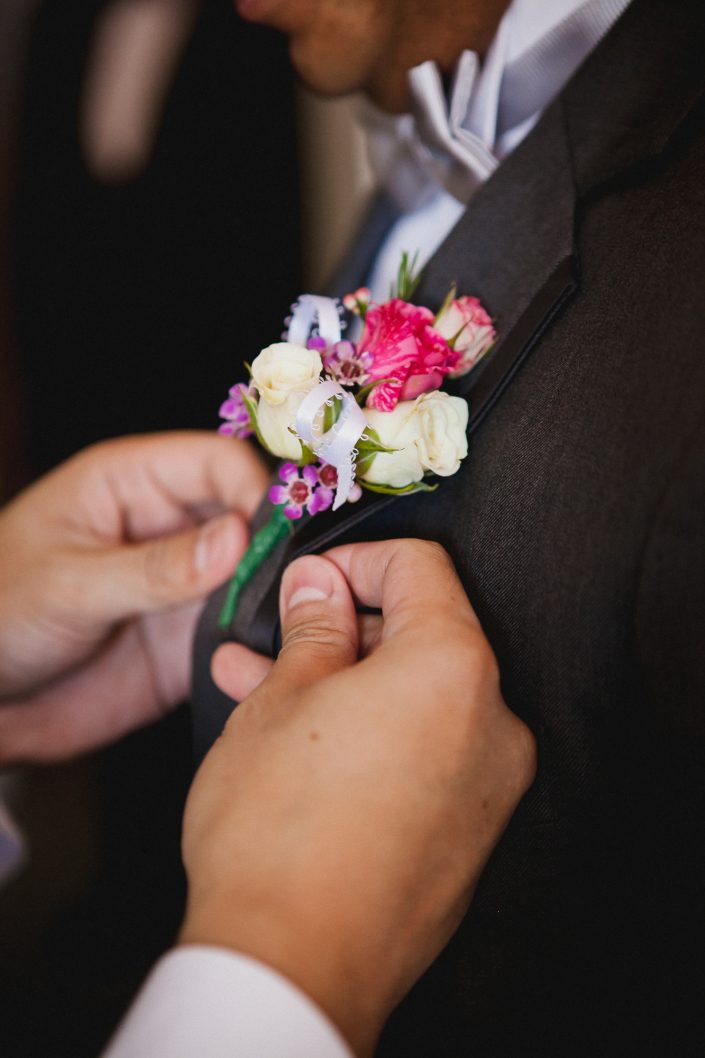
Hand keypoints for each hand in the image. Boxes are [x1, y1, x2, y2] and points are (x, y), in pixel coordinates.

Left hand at [0, 432, 267, 762]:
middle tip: (306, 578)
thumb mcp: (69, 584)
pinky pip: (247, 632)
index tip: (278, 533)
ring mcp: (187, 585)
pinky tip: (276, 656)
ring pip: (261, 574)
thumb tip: (236, 539)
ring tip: (300, 619)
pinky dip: (267, 641)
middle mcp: (171, 528)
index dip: (256, 489)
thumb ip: (153, 568)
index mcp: (133, 483)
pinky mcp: (193, 639)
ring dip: (282, 594)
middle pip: (253, 514)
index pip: (218, 462)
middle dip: (283, 542)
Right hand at [180, 539, 535, 1056]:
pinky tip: (300, 741)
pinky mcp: (467, 833)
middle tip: (275, 636)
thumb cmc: (279, 823)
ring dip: (341, 684)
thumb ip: (314, 626)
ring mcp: (487, 784)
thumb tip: (320, 584)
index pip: (421, 567)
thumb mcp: (283, 698)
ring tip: (259, 684)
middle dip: (341, 628)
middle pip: (421, 634)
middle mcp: (493, 721)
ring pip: (411, 699)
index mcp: (455, 667)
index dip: (355, 557)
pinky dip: (369, 734)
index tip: (308, 578)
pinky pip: (421, 754)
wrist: (294, 967)